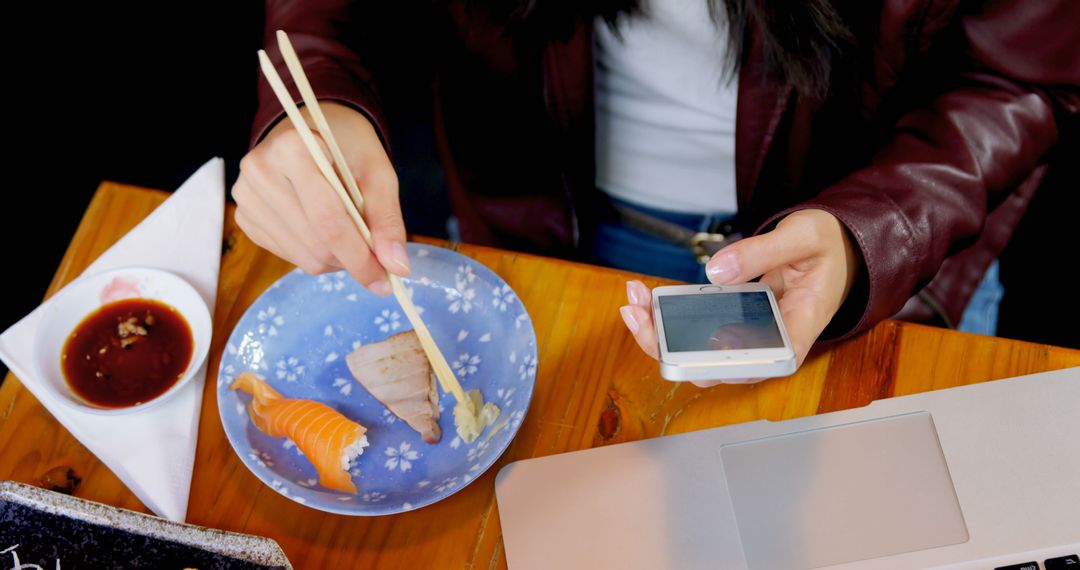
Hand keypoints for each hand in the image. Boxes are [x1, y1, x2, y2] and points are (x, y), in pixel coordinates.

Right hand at [233, 102, 406, 295]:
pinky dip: (314, 255)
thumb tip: (396, 267)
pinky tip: (324, 233)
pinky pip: (287, 255)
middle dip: (350, 260)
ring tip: (350, 239)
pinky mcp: (244, 217)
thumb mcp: (378, 174)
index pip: (328, 220)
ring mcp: (246, 197)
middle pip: (315, 244)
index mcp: (292, 148)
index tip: (385, 280)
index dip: (359, 257)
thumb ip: (387, 219)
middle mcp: (260, 171)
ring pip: (302, 257)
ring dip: (335, 261)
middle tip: (376, 261)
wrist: (313, 129)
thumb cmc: (349, 148)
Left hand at [619, 209, 859, 386]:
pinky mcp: (730, 325)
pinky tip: (643, 297)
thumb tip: (716, 272)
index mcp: (799, 330)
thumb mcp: (803, 236)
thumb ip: (763, 251)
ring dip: (659, 332)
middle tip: (637, 313)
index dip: (729, 366)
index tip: (700, 349)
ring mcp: (746, 338)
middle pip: (715, 367)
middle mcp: (768, 344)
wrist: (834, 250)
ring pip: (696, 354)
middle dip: (669, 346)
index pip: (766, 365)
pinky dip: (666, 317)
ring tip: (632, 299)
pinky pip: (694, 332)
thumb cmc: (827, 247)